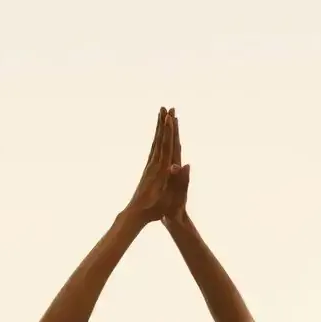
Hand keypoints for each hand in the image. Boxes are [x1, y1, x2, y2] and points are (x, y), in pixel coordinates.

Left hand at [123, 106, 185, 224]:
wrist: (136, 213)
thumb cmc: (155, 209)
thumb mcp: (169, 198)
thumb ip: (178, 182)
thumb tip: (184, 165)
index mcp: (161, 170)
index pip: (166, 146)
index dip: (169, 131)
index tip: (170, 117)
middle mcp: (154, 165)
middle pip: (160, 140)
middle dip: (164, 123)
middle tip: (166, 108)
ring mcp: (150, 166)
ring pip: (156, 142)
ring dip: (159, 128)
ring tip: (161, 115)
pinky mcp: (148, 170)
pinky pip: (154, 149)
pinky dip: (157, 139)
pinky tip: (158, 136)